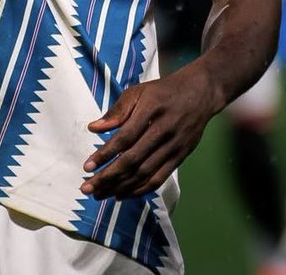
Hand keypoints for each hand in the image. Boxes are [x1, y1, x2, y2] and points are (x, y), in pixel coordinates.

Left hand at [80, 63, 220, 199]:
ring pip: (145, 173)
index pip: (124, 138)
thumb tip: (93, 128)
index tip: (86, 167)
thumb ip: (117, 111)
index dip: (105, 154)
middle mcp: (163, 131)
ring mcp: (173, 146)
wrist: (199, 93)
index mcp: (150, 110)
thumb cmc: (162, 92)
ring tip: (100, 194)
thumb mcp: (138, 92)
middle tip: (87, 188)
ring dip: (121, 187)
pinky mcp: (180, 157)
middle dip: (108, 177)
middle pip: (133, 160)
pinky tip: (123, 194)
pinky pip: (159, 178)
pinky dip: (140, 189)